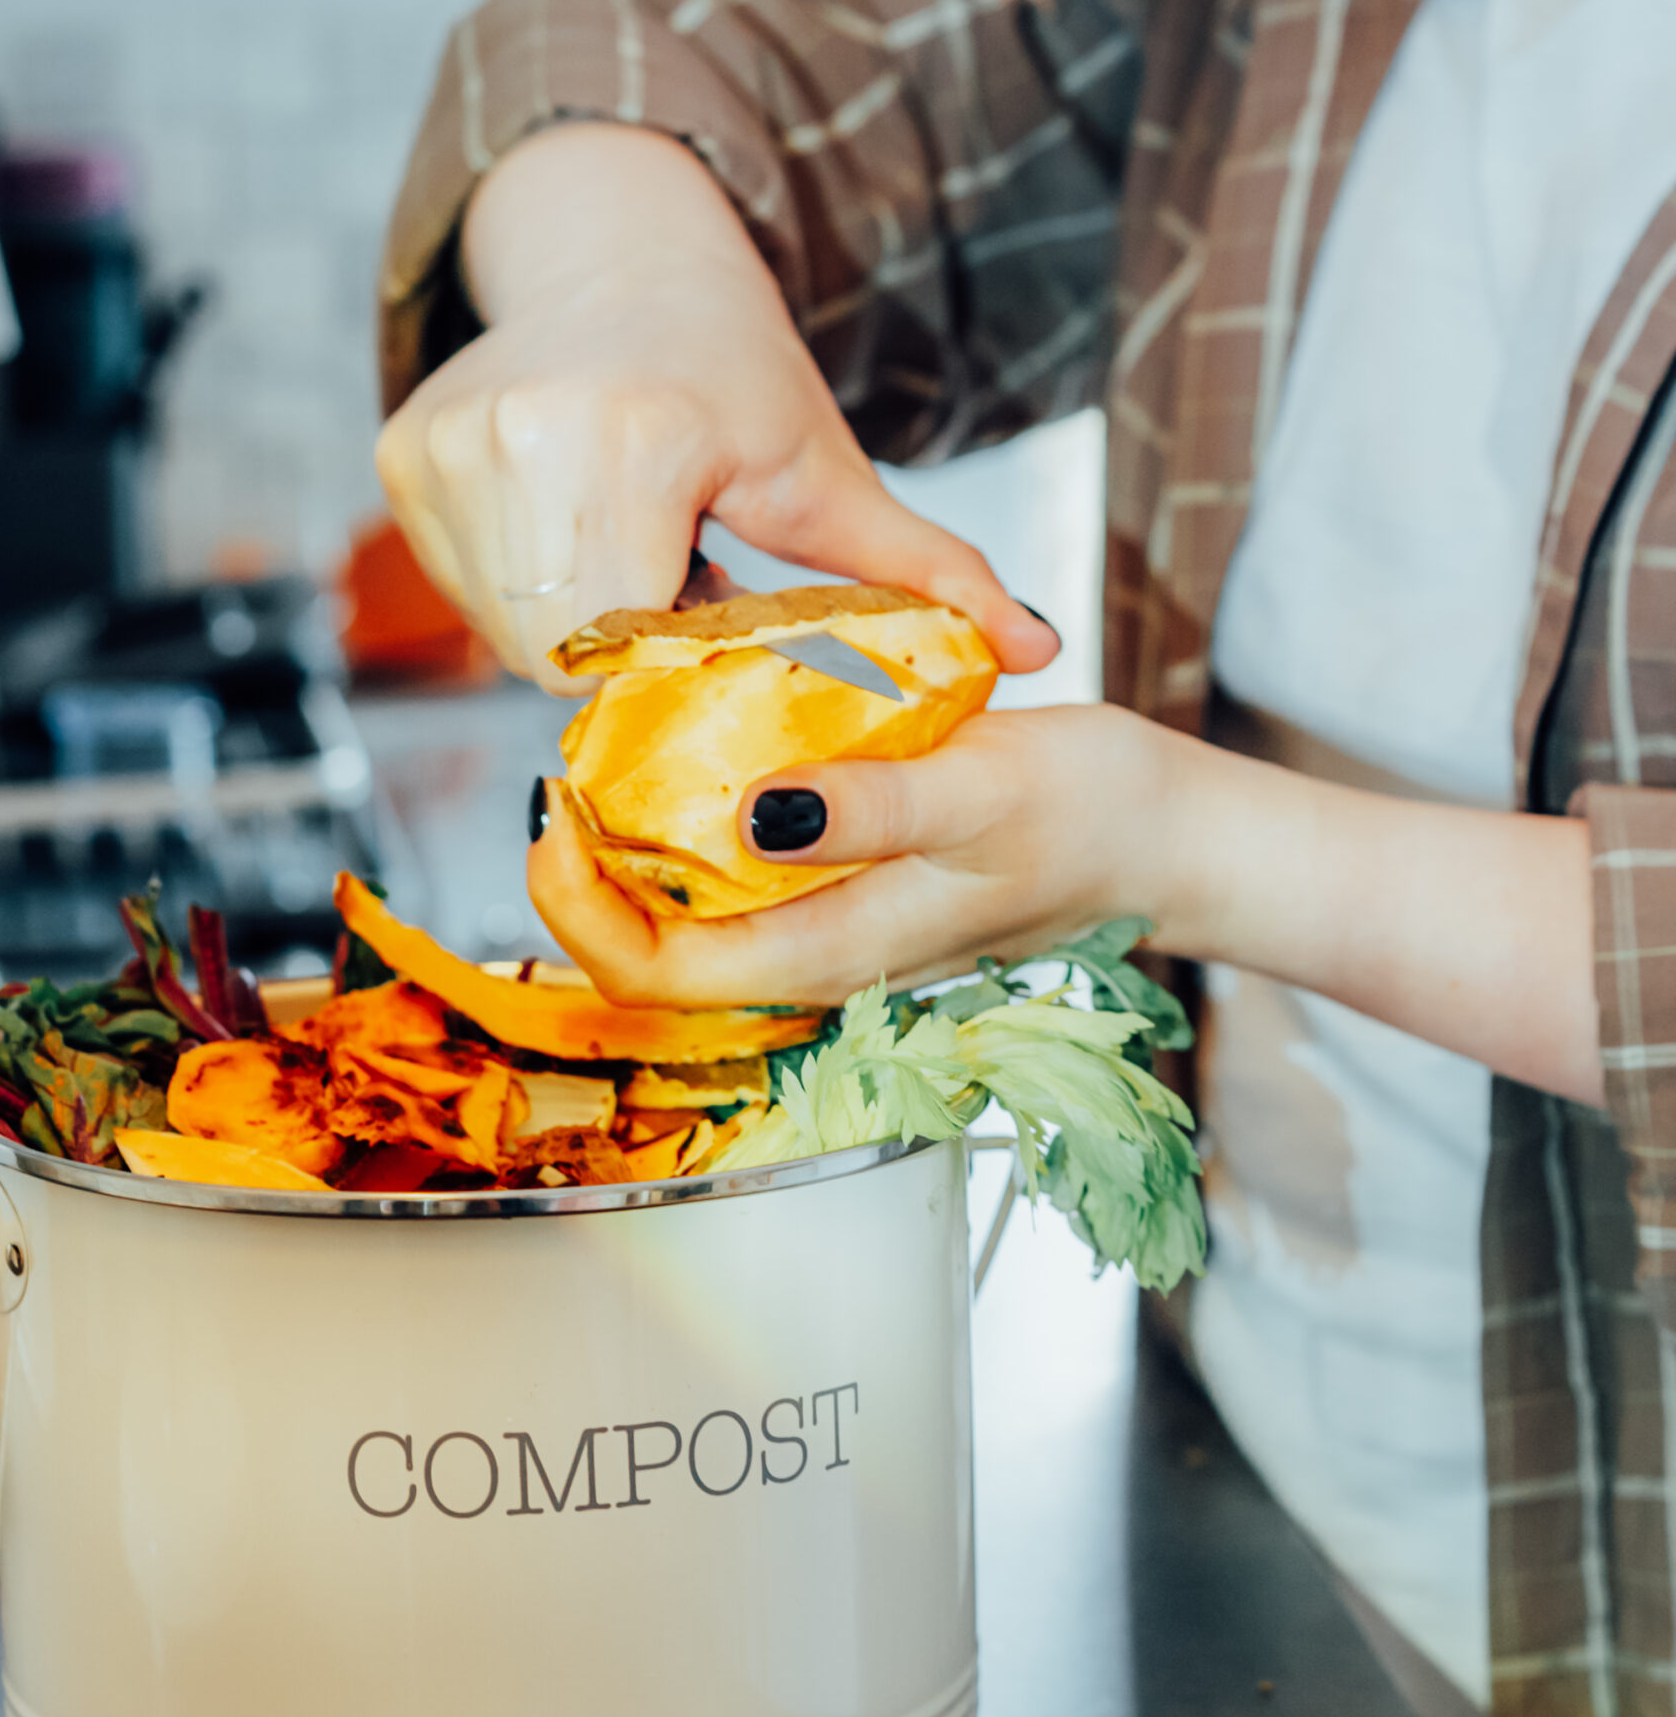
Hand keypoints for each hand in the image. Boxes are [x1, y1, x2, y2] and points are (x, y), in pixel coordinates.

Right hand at [374, 123, 1059, 693]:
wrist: (620, 252)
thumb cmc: (733, 372)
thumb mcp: (830, 470)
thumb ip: (928, 572)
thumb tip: (1036, 650)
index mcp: (634, 441)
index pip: (637, 649)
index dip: (676, 666)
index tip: (715, 632)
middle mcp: (519, 437)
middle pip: (565, 653)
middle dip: (626, 655)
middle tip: (678, 595)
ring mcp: (446, 446)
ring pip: (505, 630)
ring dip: (574, 624)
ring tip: (631, 552)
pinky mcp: (403, 456)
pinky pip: (463, 586)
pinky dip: (520, 588)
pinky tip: (573, 531)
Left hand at [529, 705, 1187, 1006]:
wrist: (1160, 833)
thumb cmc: (1086, 815)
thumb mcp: (980, 791)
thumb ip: (871, 808)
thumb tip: (754, 816)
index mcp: (827, 954)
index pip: (654, 972)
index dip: (579, 909)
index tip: (555, 816)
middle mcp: (809, 954)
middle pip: (650, 947)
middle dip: (587, 871)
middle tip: (569, 765)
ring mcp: (822, 923)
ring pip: (685, 909)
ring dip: (633, 844)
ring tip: (610, 747)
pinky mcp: (841, 883)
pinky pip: (734, 869)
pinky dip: (690, 816)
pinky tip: (691, 744)